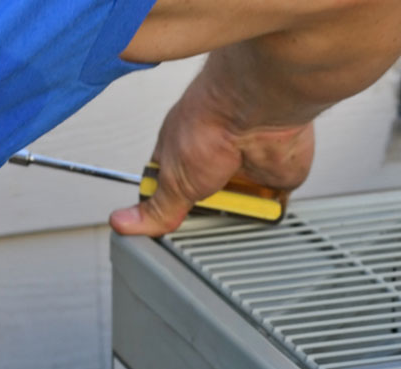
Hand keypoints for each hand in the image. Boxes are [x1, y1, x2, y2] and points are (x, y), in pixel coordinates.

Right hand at [109, 68, 314, 234]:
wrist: (253, 111)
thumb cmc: (210, 124)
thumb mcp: (173, 180)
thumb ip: (156, 209)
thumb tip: (125, 223)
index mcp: (182, 154)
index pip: (171, 191)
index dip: (174, 209)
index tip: (172, 224)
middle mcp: (215, 159)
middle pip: (208, 202)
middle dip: (209, 213)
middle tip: (208, 216)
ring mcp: (245, 167)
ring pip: (241, 205)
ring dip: (240, 211)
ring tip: (234, 207)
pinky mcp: (275, 175)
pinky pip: (274, 203)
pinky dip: (270, 209)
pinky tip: (262, 207)